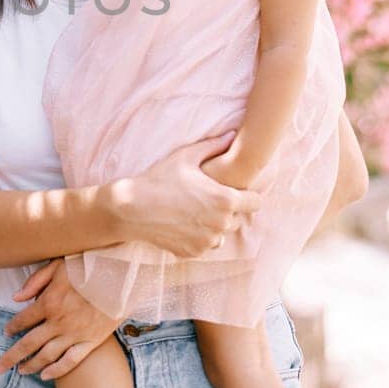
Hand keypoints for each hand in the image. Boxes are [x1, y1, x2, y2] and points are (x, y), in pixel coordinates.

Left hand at [0, 260, 117, 380]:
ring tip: (20, 372)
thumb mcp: (58, 265)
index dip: (12, 327)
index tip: (6, 333)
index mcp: (49, 302)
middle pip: (28, 344)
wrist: (122, 277)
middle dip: (11, 357)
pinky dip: (56, 371)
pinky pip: (70, 361)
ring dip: (31, 365)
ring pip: (47, 356)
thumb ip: (35, 281)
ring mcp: (75, 334)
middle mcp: (58, 322)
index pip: (23, 320)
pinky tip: (45, 376)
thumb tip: (15, 298)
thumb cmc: (89, 266)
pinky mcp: (91, 342)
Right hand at [123, 132, 260, 257]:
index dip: (248, 196)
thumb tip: (232, 135)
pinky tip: (180, 224)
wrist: (132, 208)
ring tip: (191, 213)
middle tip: (203, 200)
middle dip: (225, 211)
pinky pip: (203, 245)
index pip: (256, 202)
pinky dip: (196, 237)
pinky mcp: (193, 252)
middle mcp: (221, 223)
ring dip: (212, 226)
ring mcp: (207, 241)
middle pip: (236, 218)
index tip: (236, 192)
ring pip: (220, 234)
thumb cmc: (159, 179)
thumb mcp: (186, 157)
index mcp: (225, 200)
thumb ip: (213, 146)